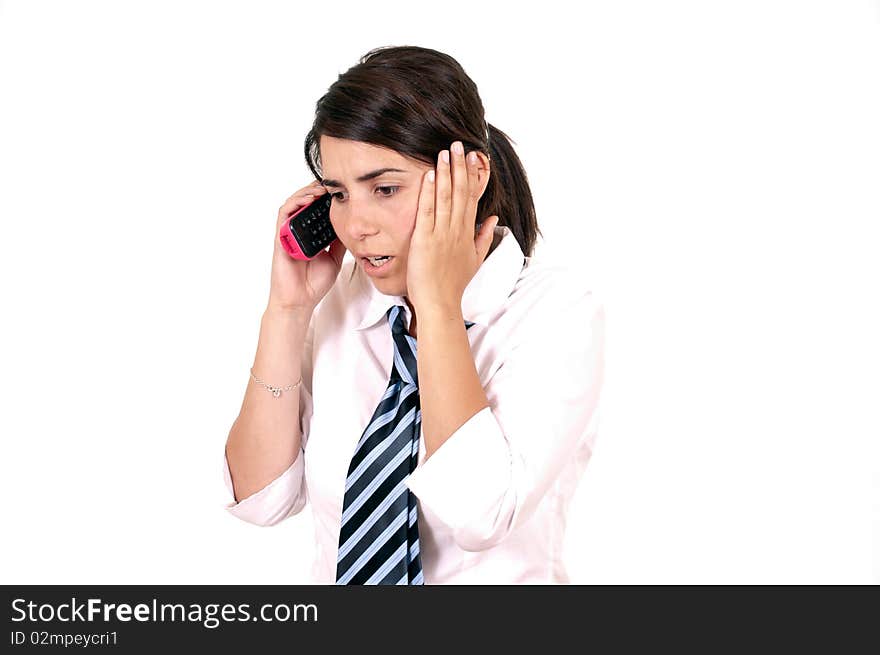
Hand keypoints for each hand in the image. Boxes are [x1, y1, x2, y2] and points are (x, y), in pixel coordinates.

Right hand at [267, 182, 347, 311]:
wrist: (300, 301)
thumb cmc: (313, 283)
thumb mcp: (334, 257)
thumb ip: (339, 241)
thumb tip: (352, 225)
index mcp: (311, 235)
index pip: (316, 210)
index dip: (326, 198)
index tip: (340, 190)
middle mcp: (298, 232)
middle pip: (304, 203)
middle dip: (316, 190)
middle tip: (332, 184)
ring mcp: (288, 234)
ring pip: (293, 204)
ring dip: (306, 193)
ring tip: (321, 188)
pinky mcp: (280, 238)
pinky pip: (284, 215)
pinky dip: (294, 204)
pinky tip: (307, 199)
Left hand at [405, 141, 497, 314]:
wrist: (440, 303)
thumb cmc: (453, 284)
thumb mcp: (474, 260)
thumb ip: (483, 237)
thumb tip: (493, 219)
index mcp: (467, 233)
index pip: (472, 198)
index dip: (471, 176)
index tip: (471, 157)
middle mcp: (457, 230)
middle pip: (461, 192)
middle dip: (460, 167)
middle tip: (458, 144)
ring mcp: (442, 234)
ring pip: (447, 198)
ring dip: (447, 173)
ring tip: (445, 152)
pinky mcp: (425, 240)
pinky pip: (428, 211)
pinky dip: (430, 192)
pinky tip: (431, 175)